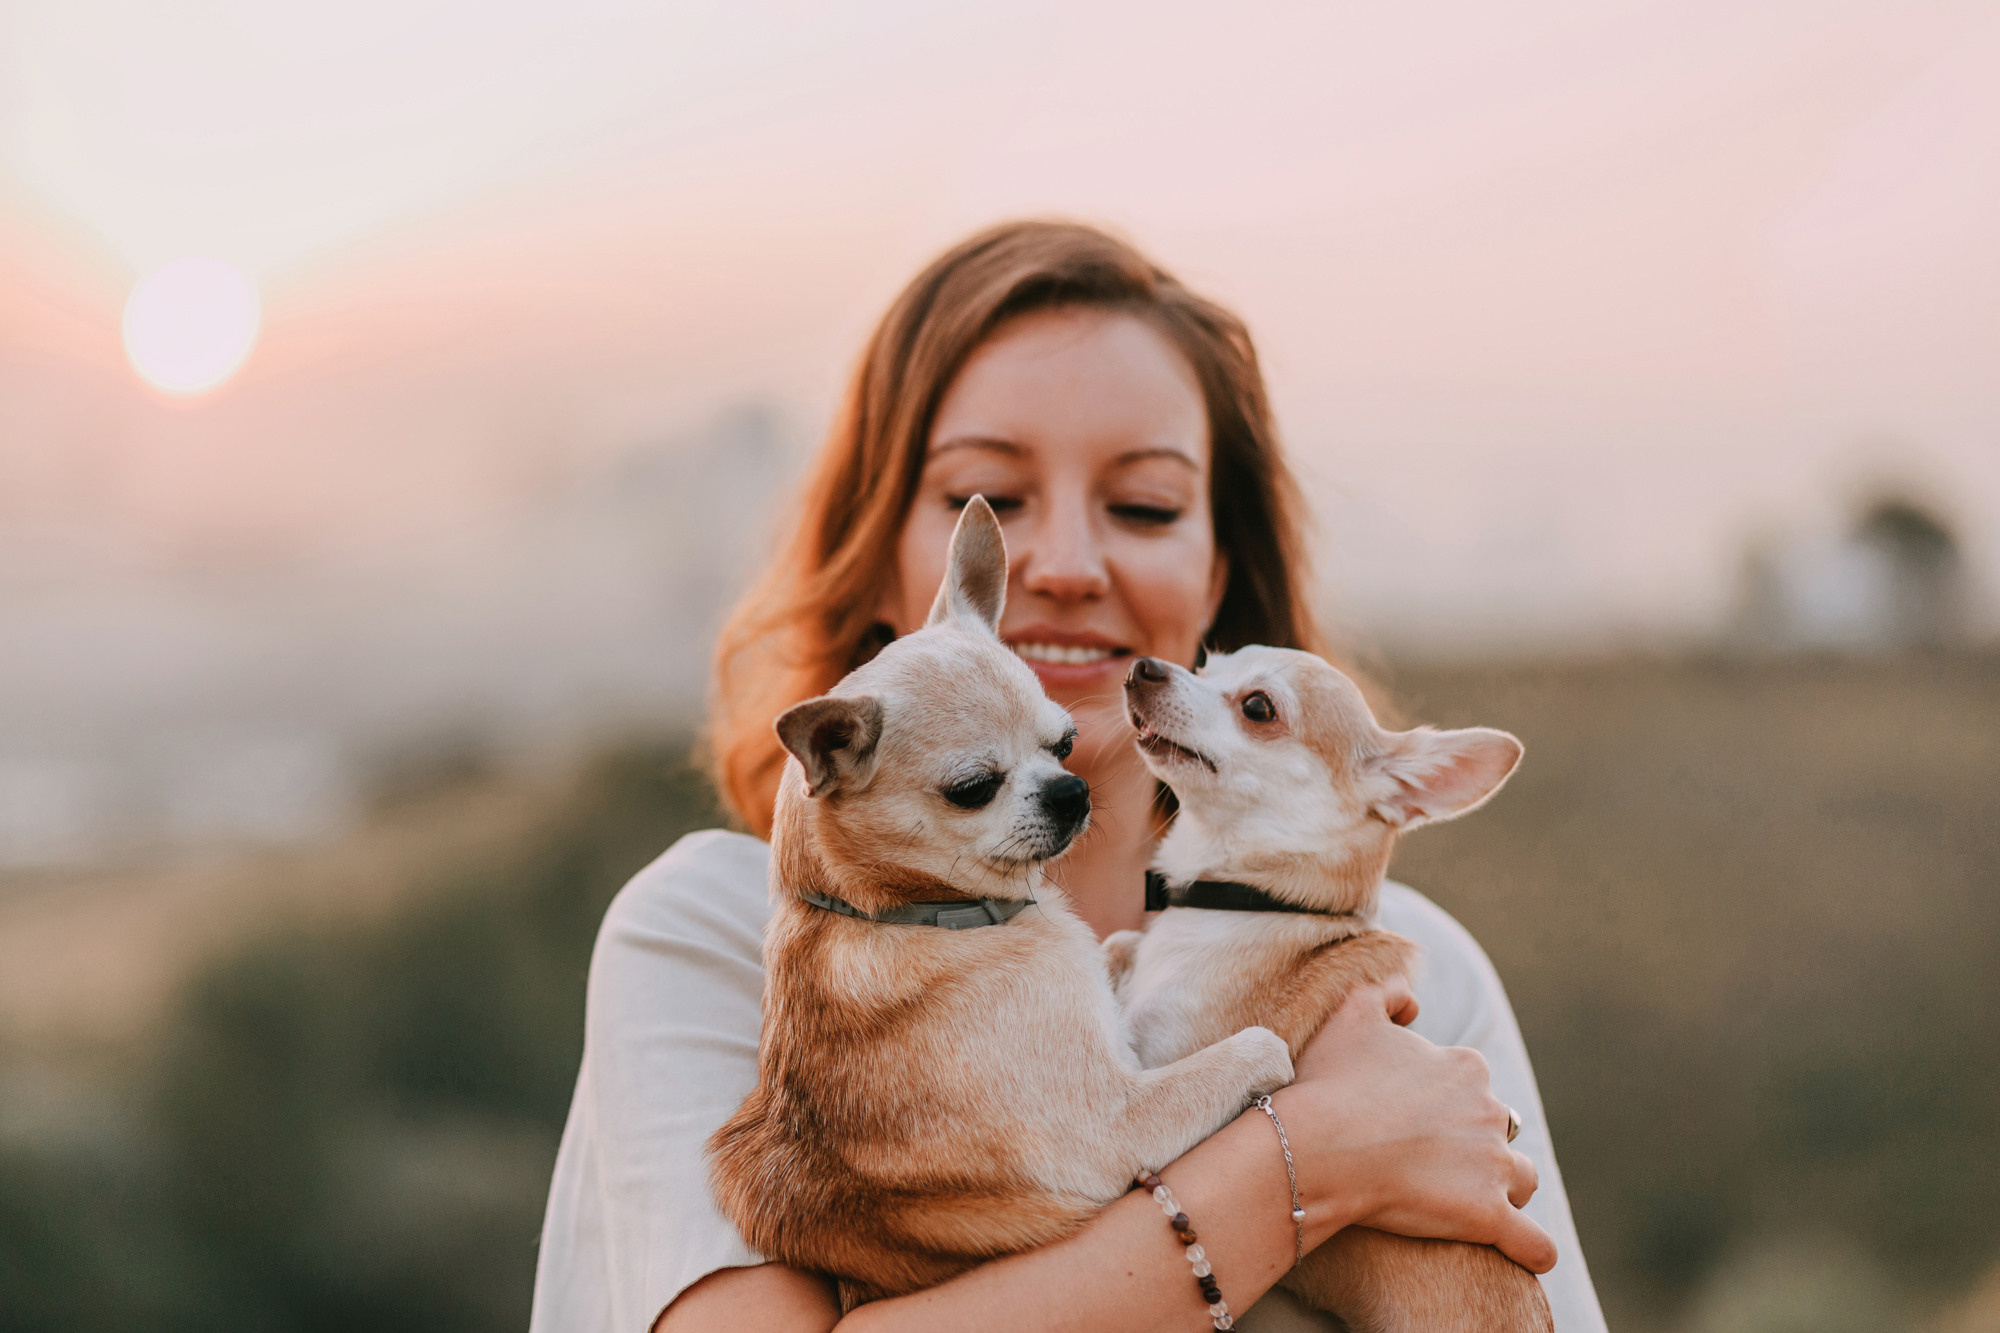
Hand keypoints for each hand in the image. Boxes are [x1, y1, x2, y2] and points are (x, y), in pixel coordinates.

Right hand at [1275, 980, 1555, 1272]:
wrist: (1318, 1145)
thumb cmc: (1328, 1083)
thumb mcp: (1350, 1012)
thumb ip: (1387, 993)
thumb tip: (1412, 1002)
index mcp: (1465, 1067)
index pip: (1474, 1085)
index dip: (1446, 1104)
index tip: (1412, 1120)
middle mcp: (1489, 1110)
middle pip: (1500, 1130)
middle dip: (1476, 1144)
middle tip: (1432, 1163)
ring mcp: (1493, 1165)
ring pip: (1522, 1179)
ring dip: (1506, 1189)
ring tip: (1472, 1203)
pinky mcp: (1487, 1215)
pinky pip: (1533, 1243)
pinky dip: (1533, 1250)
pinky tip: (1527, 1256)